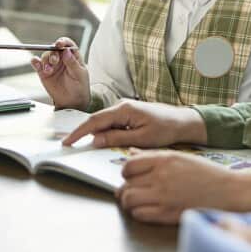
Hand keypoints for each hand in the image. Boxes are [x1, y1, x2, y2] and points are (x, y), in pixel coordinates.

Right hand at [29, 38, 89, 109]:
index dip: (62, 42)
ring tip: (48, 71)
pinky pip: (37, 64)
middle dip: (53, 53)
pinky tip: (36, 64)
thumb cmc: (79, 87)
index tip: (59, 44)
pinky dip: (35, 62)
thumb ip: (72, 63)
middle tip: (54, 61)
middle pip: (54, 49)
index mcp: (72, 56)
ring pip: (45, 56)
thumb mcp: (79, 75)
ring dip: (45, 61)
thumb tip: (67, 51)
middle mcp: (61, 58)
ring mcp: (52, 65)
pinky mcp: (43, 72)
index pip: (67, 44)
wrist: (72, 101)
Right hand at [62, 101, 206, 147]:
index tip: (67, 143)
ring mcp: (124, 109)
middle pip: (96, 121)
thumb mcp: (142, 138)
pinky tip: (106, 142)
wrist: (183, 121)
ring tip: (87, 145)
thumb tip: (95, 140)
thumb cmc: (166, 129)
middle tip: (70, 145)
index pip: (94, 121)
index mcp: (123, 109)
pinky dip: (106, 133)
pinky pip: (112, 124)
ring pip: (104, 123)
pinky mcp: (128, 114)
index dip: (78, 133)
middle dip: (83, 133)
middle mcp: (121, 106)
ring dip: (96, 135)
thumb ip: (117, 139)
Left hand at [116, 152, 250, 223]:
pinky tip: (149, 210)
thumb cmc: (207, 174)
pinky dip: (140, 213)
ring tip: (139, 202)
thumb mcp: (181, 157)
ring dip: (130, 202)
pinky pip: (140, 215)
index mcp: (164, 160)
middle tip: (134, 191)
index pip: (128, 165)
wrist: (230, 192)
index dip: (127, 172)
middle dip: (127, 188)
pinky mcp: (168, 214)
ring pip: (129, 200)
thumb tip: (132, 154)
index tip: (133, 176)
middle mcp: (161, 176)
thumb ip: (154, 156)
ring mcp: (163, 196)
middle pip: (126, 184)